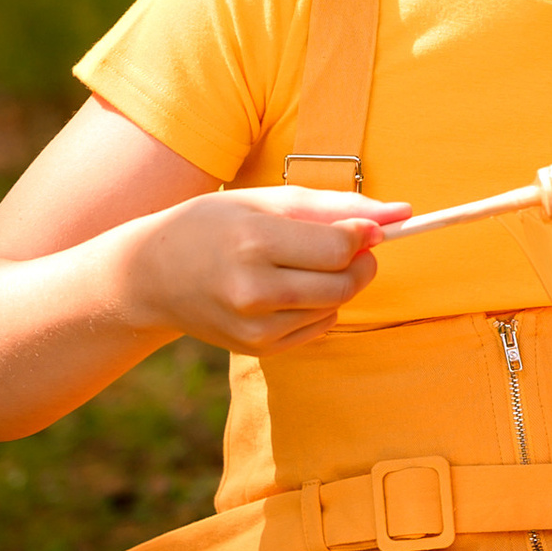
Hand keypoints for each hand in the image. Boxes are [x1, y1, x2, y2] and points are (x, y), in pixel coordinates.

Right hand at [118, 188, 407, 349]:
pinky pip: (319, 327)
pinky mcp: (258, 349)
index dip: (365, 234)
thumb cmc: (212, 226)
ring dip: (339, 283)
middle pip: (344, 282)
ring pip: (335, 305)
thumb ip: (334, 206)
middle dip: (361, 262)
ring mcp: (254, 327)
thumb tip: (401, 213)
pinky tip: (290, 289)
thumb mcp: (265, 201)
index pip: (340, 246)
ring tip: (305, 263)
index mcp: (254, 243)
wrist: (150, 277)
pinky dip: (320, 306)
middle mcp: (253, 291)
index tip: (368, 225)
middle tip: (351, 245)